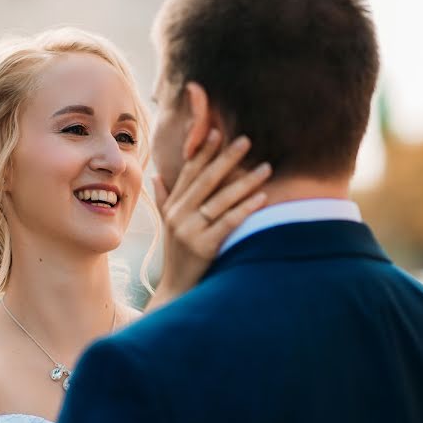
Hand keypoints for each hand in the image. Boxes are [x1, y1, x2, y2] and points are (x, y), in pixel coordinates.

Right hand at [148, 129, 270, 307]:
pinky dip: (246, 208)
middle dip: (226, 158)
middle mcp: (178, 216)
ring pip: (220, 199)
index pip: (188, 173)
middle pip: (205, 180)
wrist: (176, 291)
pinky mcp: (203, 246)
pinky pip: (228, 221)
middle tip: (246, 140)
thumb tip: (157, 176)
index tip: (216, 132)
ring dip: (245, 181)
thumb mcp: (168, 226)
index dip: (203, 152)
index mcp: (172, 208)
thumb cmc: (178, 257)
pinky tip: (263, 197)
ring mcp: (189, 231)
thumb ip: (164, 200)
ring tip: (265, 167)